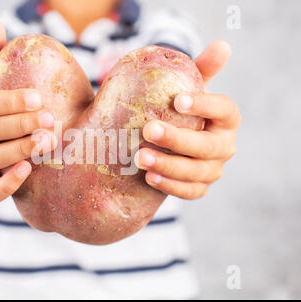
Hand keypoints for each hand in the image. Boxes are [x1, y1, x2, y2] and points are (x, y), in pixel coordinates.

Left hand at [134, 40, 240, 198]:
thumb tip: (223, 45)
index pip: (225, 109)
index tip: (178, 100)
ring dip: (169, 165)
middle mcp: (224, 145)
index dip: (205, 105)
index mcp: (226, 118)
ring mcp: (213, 169)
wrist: (167, 141)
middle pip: (209, 146)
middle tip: (148, 129)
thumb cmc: (176, 109)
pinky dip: (171, 186)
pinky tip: (150, 177)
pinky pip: (189, 192)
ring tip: (141, 157)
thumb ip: (201, 68)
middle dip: (179, 139)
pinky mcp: (199, 187)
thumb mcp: (186, 87)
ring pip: (197, 171)